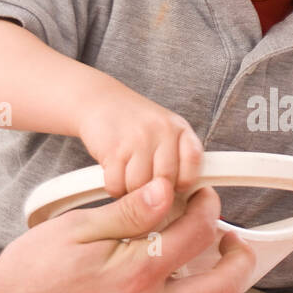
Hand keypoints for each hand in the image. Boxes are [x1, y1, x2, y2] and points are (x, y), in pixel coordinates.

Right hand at [0, 178, 255, 292]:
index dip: (208, 209)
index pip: (196, 233)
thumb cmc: (29, 276)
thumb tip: (166, 192)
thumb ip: (127, 212)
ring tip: (221, 291)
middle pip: (222, 289)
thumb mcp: (75, 228)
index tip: (206, 200)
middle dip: (239, 259)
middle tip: (231, 243)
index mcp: (136, 271)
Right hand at [75, 86, 203, 196]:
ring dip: (130, 189)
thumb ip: (178, 156)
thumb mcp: (164, 129)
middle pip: (165, 182)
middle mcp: (162, 130)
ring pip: (140, 187)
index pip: (193, 163)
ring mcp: (138, 139)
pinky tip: (114, 172)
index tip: (172, 184)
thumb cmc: (133, 122)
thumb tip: (181, 193)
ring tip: (127, 175)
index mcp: (179, 127)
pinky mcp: (114, 149)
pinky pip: (117, 185)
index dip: (183, 180)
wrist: (99, 99)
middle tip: (143, 183)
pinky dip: (113, 186)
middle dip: (152, 191)